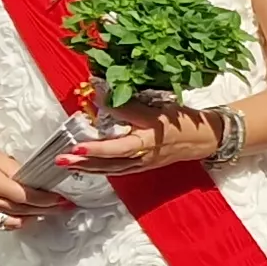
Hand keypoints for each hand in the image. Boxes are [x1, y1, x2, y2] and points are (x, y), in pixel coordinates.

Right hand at [0, 133, 67, 230]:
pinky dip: (16, 222)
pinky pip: (0, 224)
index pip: (23, 196)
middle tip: (62, 207)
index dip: (45, 200)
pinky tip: (29, 217)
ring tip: (50, 212)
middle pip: (20, 209)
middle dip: (44, 209)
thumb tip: (40, 185)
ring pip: (12, 219)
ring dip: (33, 216)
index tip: (61, 200)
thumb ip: (19, 174)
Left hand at [66, 101, 218, 175]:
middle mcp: (142, 158)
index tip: (77, 147)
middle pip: (108, 164)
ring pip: (111, 169)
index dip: (96, 149)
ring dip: (88, 167)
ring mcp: (142, 165)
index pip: (117, 148)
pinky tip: (89, 166)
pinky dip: (101, 168)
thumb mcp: (159, 110)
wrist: (206, 139)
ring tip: (68, 163)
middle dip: (83, 163)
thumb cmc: (184, 123)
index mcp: (147, 143)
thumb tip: (101, 96)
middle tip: (60, 159)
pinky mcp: (143, 166)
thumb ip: (128, 106)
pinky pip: (118, 169)